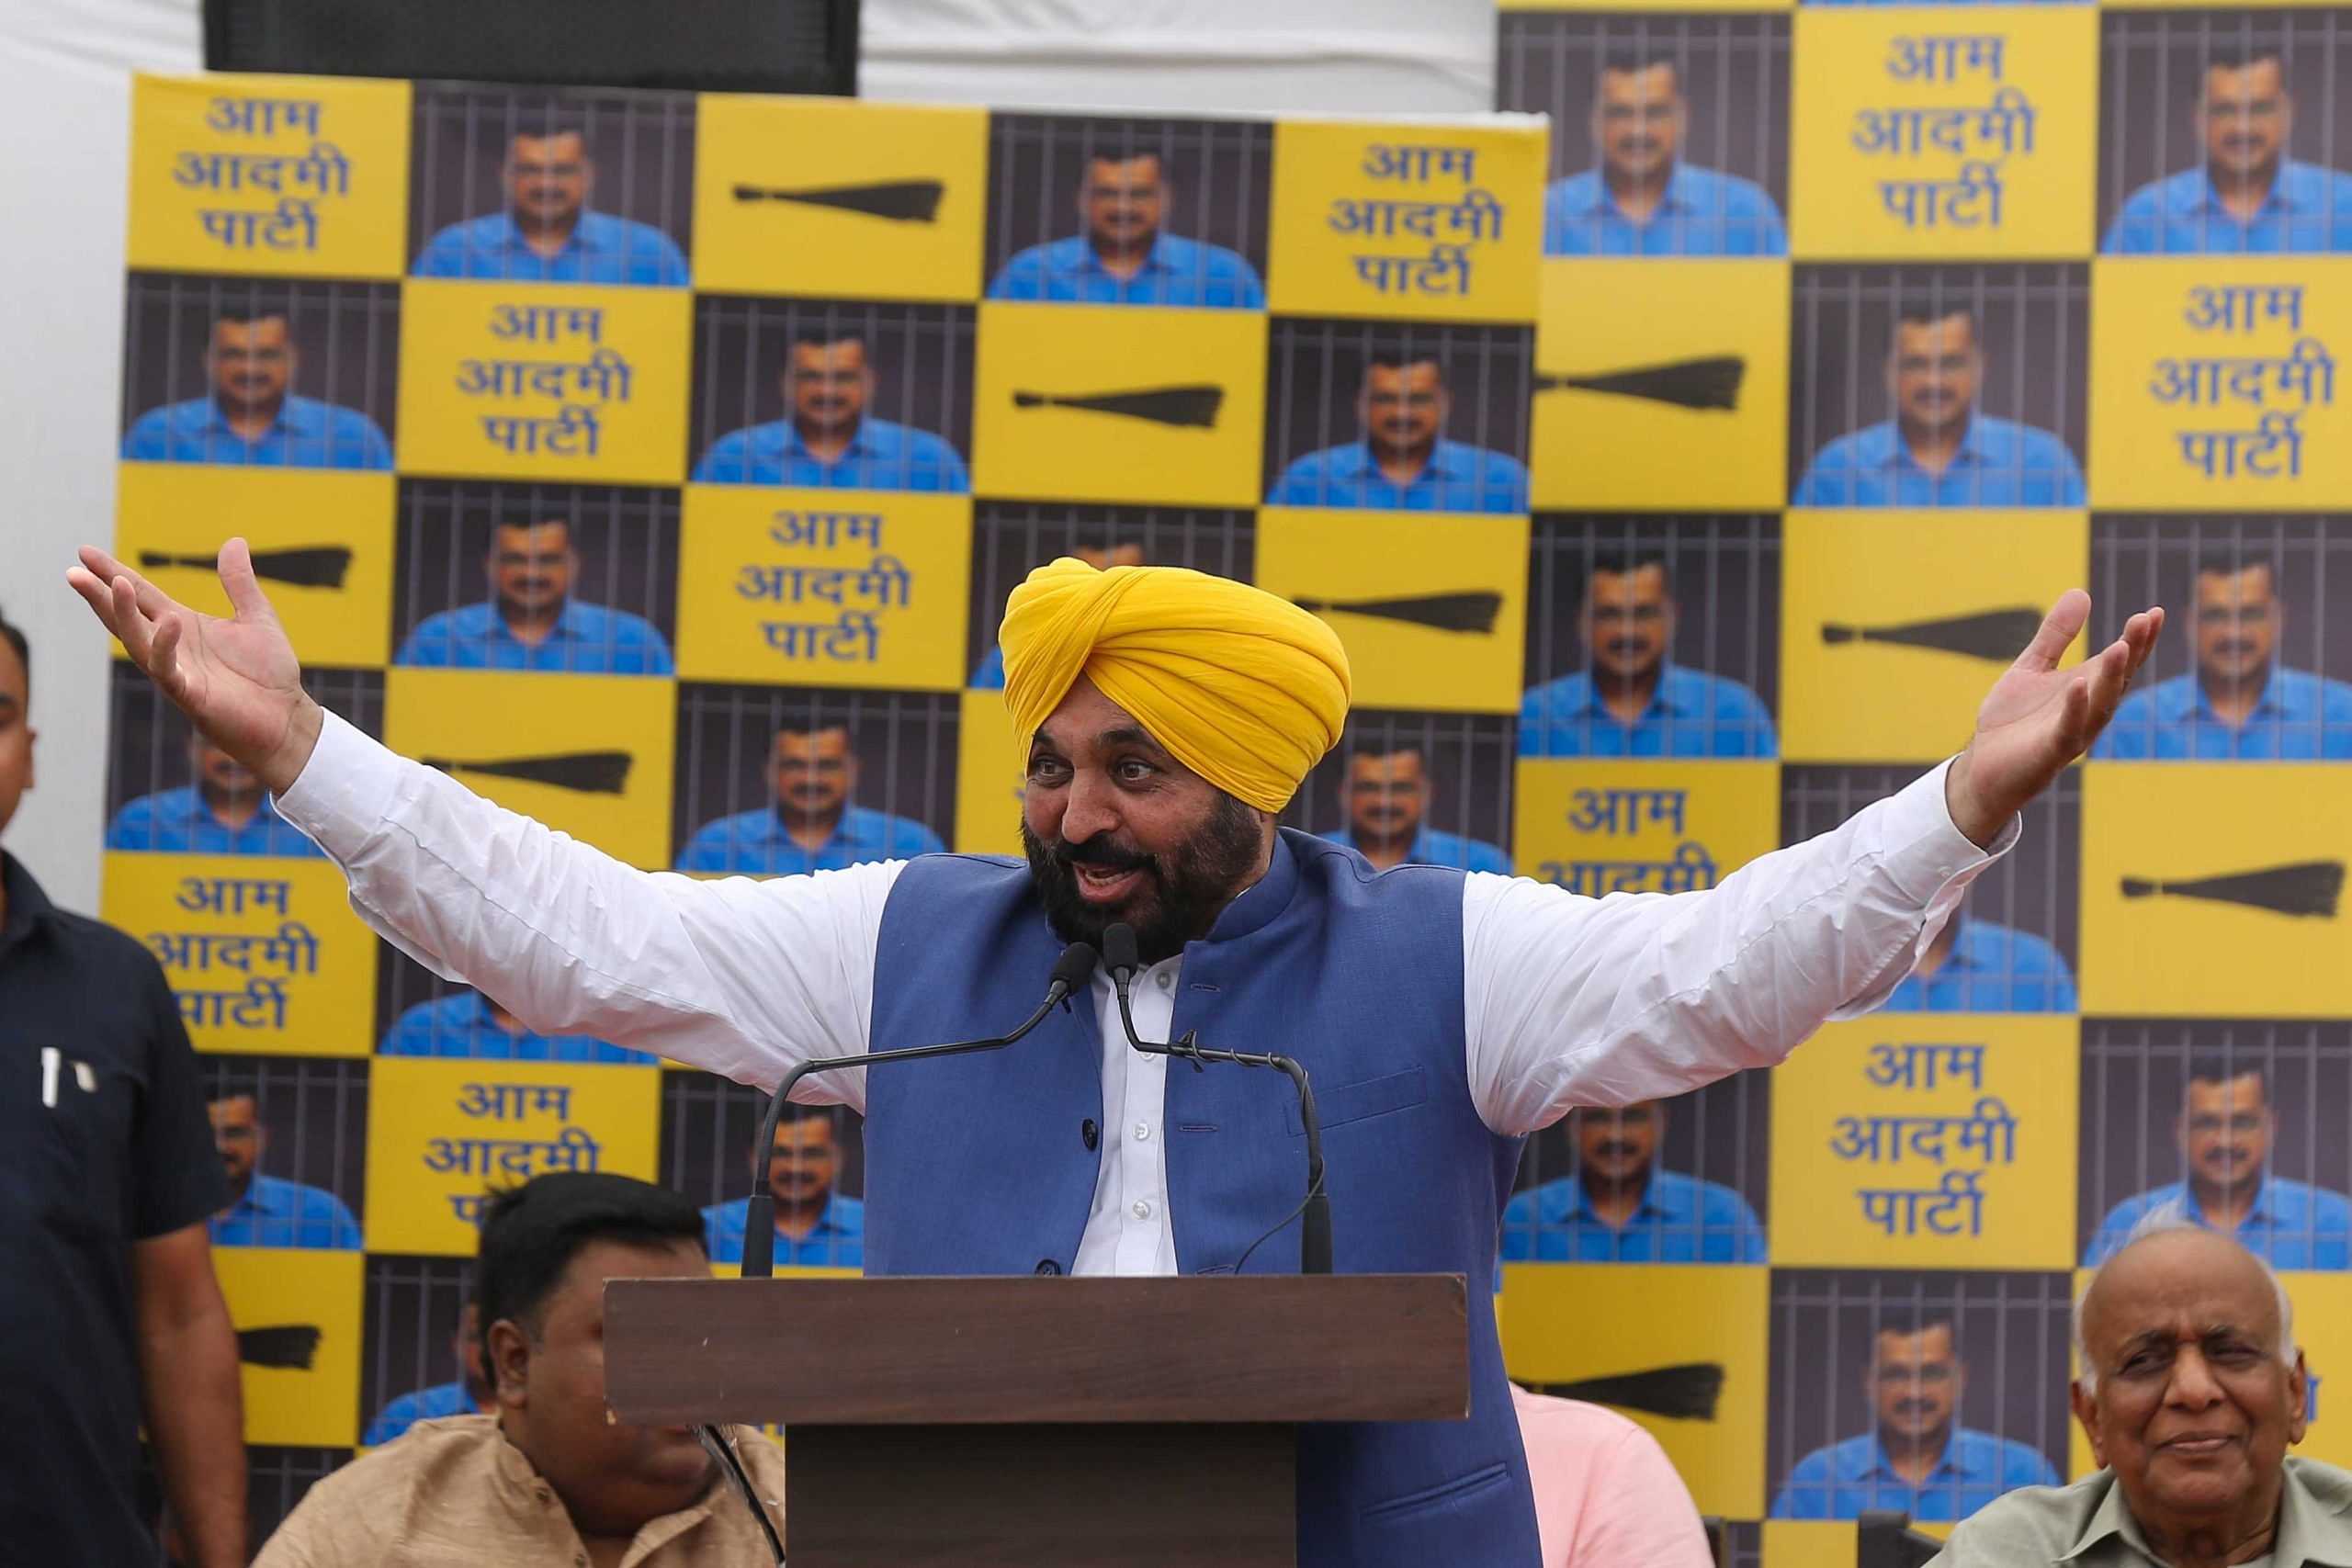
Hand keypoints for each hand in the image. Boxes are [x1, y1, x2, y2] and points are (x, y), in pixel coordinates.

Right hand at [66, 539, 322, 794]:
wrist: (287, 719)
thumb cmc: (269, 673)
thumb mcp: (256, 617)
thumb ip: (239, 583)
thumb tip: (234, 541)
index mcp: (181, 625)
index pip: (140, 594)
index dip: (112, 574)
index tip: (84, 552)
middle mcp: (171, 646)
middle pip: (127, 616)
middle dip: (100, 595)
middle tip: (74, 571)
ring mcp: (176, 671)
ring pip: (137, 641)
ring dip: (123, 615)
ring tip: (115, 586)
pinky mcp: (189, 694)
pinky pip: (169, 669)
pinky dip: (165, 646)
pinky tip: (169, 622)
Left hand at [1945, 590, 2163, 846]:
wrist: (1983, 767)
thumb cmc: (2013, 720)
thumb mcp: (2032, 667)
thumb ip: (2055, 635)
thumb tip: (2080, 592)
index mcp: (2087, 688)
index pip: (2120, 662)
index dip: (2139, 639)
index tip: (2155, 612)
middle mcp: (2088, 711)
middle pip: (2118, 679)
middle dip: (2133, 650)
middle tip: (2146, 620)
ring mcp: (2072, 732)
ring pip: (2101, 704)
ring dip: (2111, 677)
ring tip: (2121, 646)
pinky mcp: (2050, 752)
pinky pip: (2067, 729)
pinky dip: (2075, 707)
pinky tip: (2079, 683)